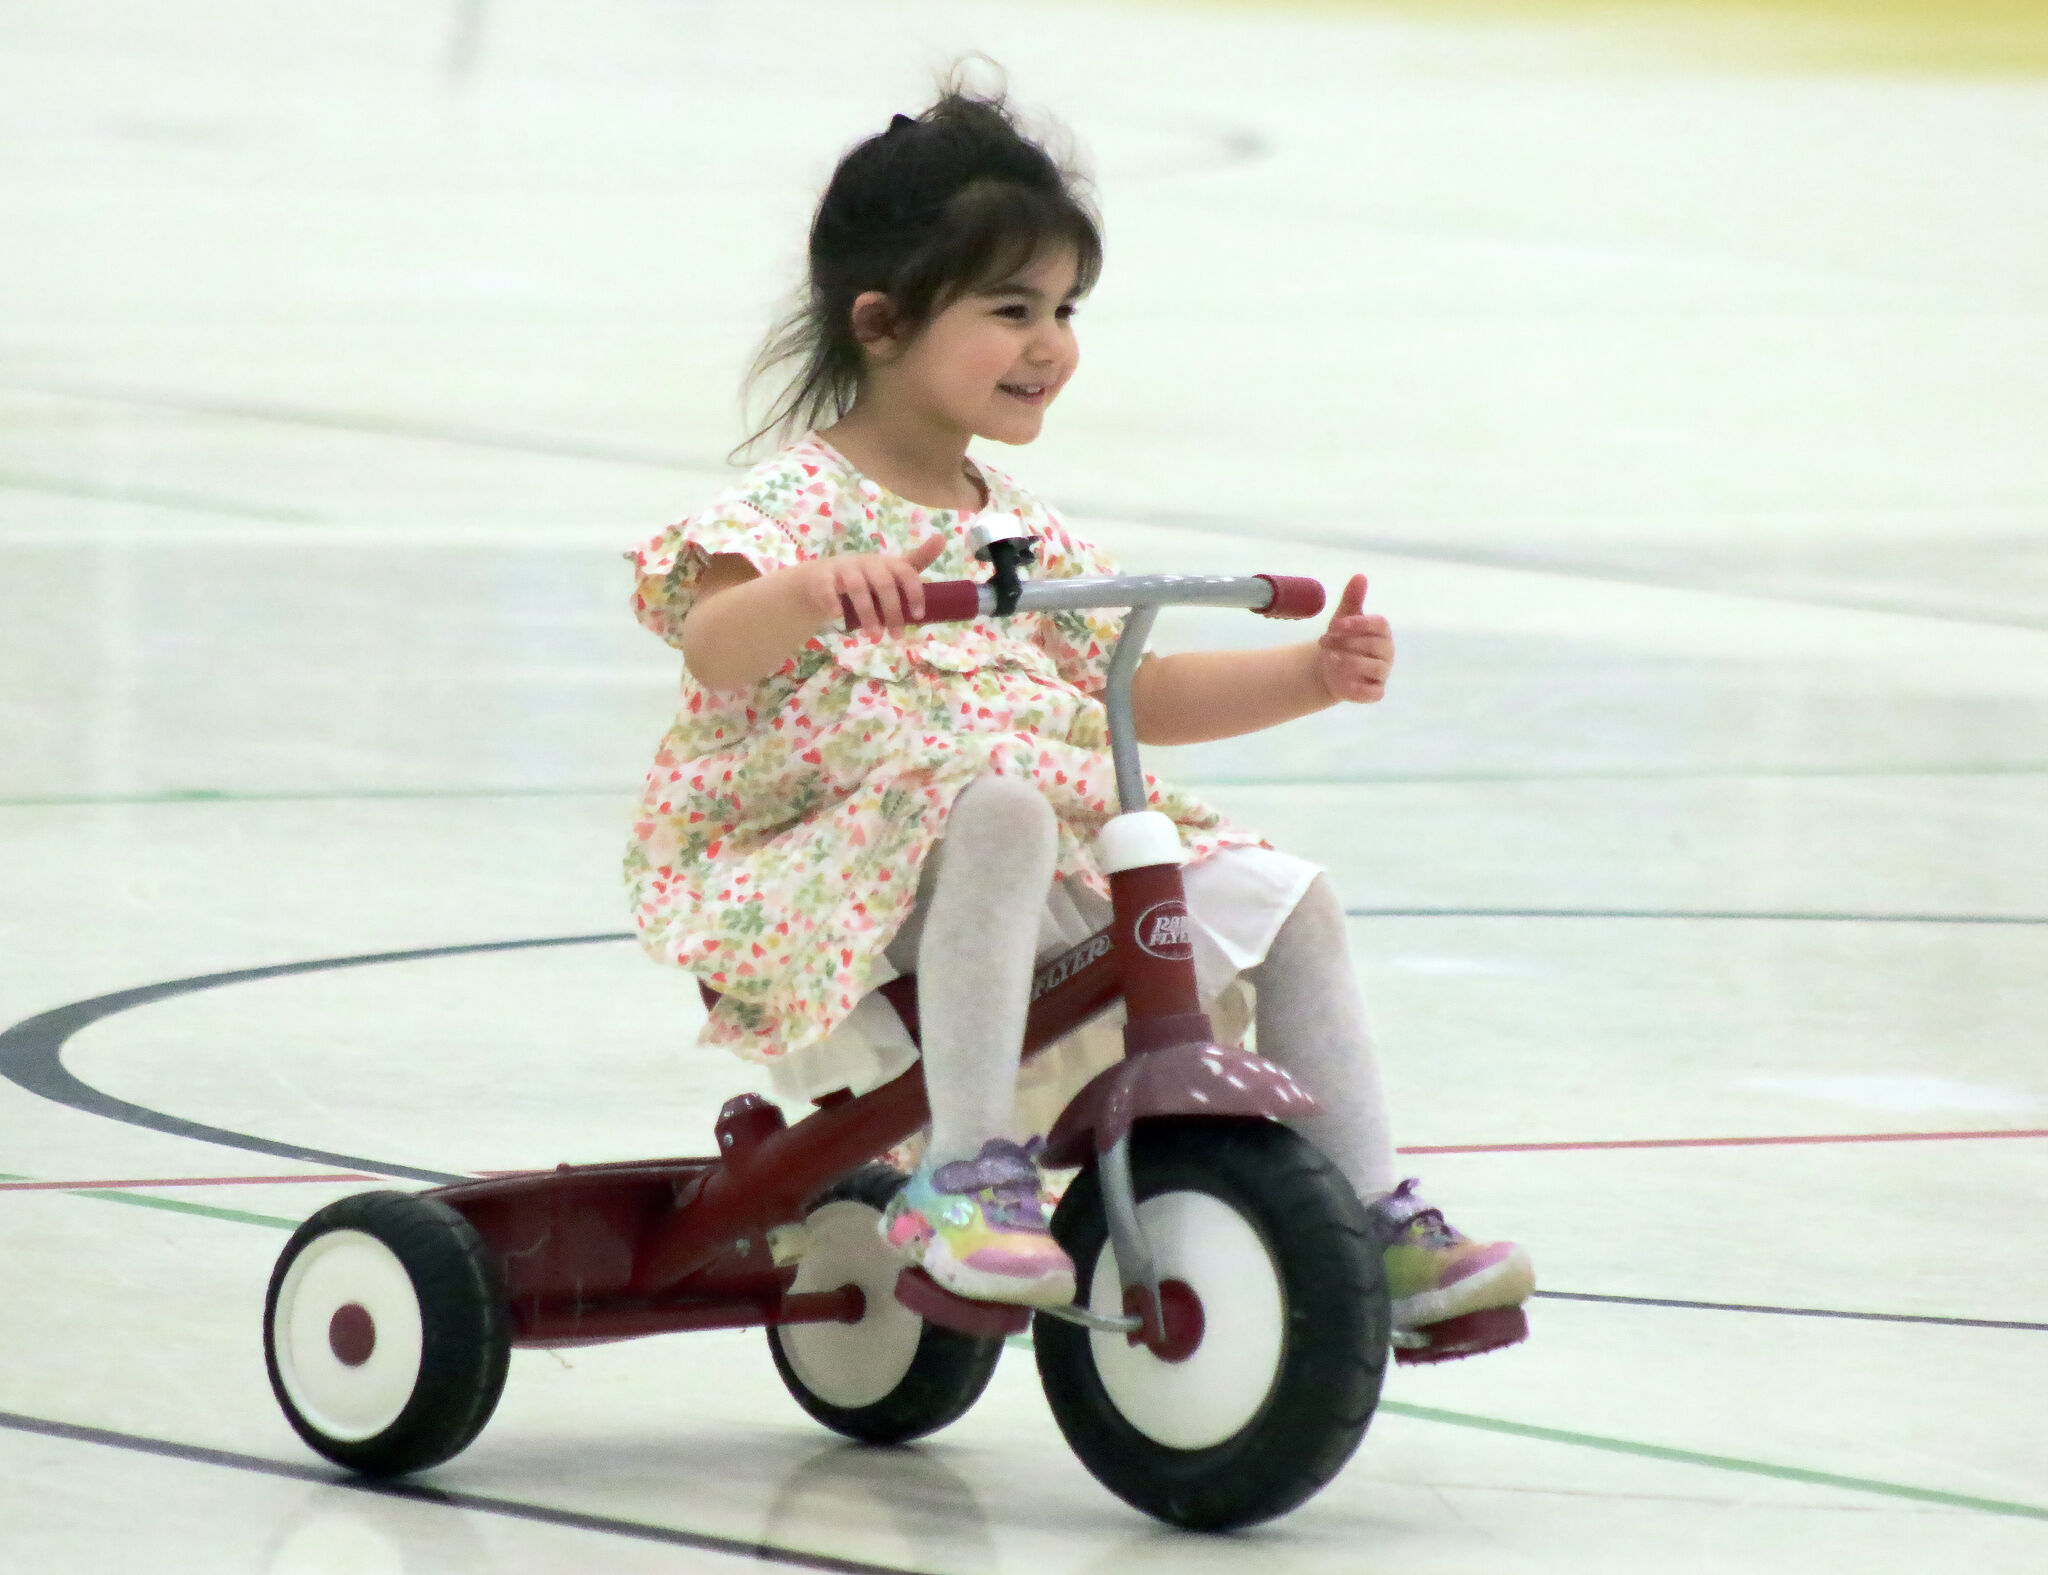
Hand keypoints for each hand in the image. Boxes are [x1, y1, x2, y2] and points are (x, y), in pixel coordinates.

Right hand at [812, 536, 945, 632]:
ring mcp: (842, 569)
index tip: (920, 615)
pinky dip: (833, 603)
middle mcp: (866, 563)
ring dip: (868, 614)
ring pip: (857, 588)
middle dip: (892, 611)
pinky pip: (827, 589)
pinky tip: (838, 619)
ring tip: (874, 637)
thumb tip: (943, 537)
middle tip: (897, 636)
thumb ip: (914, 564)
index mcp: (885, 563)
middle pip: (883, 583)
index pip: (905, 572)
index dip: (914, 592)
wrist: (818, 580)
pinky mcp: (821, 578)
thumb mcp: (888, 572)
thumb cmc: (861, 578)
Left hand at [1316, 574, 1393, 702]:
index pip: (1378, 624)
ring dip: (1349, 663)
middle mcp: (1387, 651)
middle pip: (1372, 645)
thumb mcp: (1343, 617)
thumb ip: (1353, 598)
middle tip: (1323, 641)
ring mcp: (1383, 673)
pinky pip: (1373, 693)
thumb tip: (1360, 576)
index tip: (1336, 624)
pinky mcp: (1376, 691)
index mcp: (1382, 631)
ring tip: (1330, 658)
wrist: (1330, 668)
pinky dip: (1359, 689)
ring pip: (1373, 668)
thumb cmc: (1341, 639)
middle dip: (1346, 643)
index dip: (1358, 624)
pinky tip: (1342, 683)